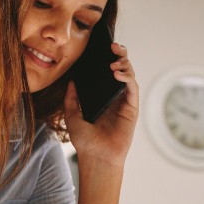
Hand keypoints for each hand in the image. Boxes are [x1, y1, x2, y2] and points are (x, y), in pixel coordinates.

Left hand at [64, 42, 138, 166]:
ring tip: (113, 60)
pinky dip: (127, 77)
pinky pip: (132, 88)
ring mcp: (125, 101)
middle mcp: (115, 97)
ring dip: (124, 64)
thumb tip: (71, 79)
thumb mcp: (72, 114)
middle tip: (112, 46)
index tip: (101, 47)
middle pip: (122, 69)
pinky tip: (117, 73)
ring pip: (129, 75)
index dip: (107, 57)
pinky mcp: (132, 108)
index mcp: (102, 96)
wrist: (95, 157)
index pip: (107, 72)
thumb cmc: (85, 140)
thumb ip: (71, 97)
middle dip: (120, 54)